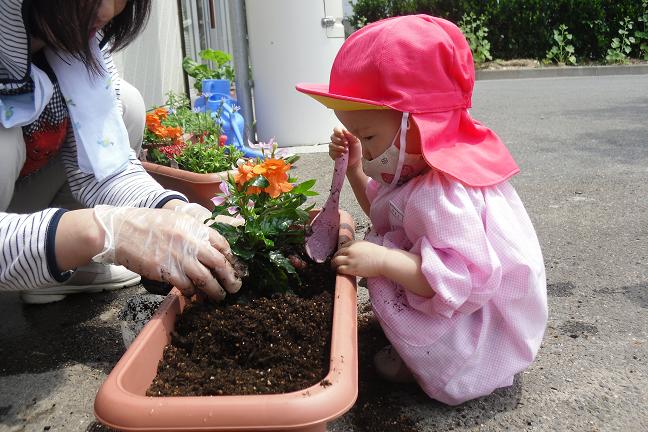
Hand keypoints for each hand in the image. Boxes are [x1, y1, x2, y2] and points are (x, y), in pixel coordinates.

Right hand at [92, 205, 242, 300]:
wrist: (120, 230)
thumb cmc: (148, 224)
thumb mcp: (177, 221)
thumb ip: (195, 233)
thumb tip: (212, 249)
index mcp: (195, 227)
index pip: (223, 244)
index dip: (232, 259)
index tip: (237, 269)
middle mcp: (191, 242)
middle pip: (219, 263)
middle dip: (231, 278)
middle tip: (235, 288)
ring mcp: (179, 257)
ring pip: (206, 279)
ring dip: (215, 291)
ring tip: (219, 297)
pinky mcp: (166, 271)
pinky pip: (186, 286)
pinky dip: (192, 292)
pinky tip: (194, 295)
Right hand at [329, 127, 361, 170]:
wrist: (355, 161)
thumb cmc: (356, 151)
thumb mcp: (357, 142)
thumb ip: (351, 135)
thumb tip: (344, 130)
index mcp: (343, 135)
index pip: (336, 129)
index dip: (338, 132)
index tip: (343, 136)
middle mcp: (337, 140)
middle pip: (332, 136)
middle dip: (339, 141)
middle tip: (346, 145)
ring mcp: (334, 147)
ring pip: (331, 145)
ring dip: (339, 148)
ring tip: (346, 151)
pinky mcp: (332, 154)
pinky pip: (331, 152)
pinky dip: (337, 153)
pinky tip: (342, 155)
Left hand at [331, 240, 386, 277]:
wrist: (383, 261)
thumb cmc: (380, 255)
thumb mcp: (368, 246)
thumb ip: (360, 248)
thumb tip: (357, 253)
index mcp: (355, 243)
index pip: (344, 245)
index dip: (341, 251)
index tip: (341, 255)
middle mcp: (351, 250)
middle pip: (338, 252)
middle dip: (335, 257)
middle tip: (335, 261)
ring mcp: (350, 259)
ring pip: (336, 261)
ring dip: (333, 264)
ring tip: (333, 267)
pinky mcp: (351, 268)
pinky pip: (340, 269)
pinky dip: (338, 270)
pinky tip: (338, 272)